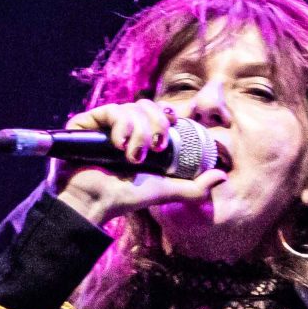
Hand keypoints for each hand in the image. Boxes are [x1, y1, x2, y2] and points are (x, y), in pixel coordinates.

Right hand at [50, 101, 221, 225]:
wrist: (97, 203)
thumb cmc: (127, 197)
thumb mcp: (166, 190)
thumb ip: (195, 187)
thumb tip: (222, 176)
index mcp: (140, 138)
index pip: (156, 113)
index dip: (166, 114)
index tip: (172, 124)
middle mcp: (122, 128)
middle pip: (146, 105)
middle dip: (156, 123)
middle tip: (156, 147)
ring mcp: (103, 126)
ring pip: (131, 108)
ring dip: (139, 130)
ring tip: (133, 156)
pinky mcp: (84, 124)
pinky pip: (110, 110)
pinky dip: (121, 125)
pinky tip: (119, 144)